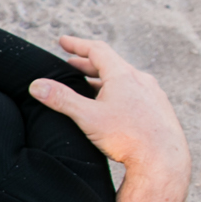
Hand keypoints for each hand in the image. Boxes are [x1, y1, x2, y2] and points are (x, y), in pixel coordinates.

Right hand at [30, 38, 189, 182]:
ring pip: (124, 79)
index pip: (97, 50)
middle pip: (110, 64)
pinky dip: (118, 92)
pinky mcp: (158, 109)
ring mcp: (152, 94)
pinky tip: (113, 106)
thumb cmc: (128, 137)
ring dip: (103, 79)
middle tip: (71, 64)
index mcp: (123, 75)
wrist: (163, 160)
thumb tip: (37, 85)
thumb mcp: (87, 116)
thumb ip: (61, 99)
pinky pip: (135, 93)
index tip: (62, 41)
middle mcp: (140, 80)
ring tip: (88, 86)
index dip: (77, 44)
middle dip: (88, 63)